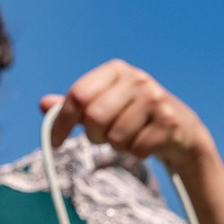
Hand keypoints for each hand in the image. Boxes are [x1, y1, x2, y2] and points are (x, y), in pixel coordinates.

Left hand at [39, 59, 223, 223]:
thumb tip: (43, 104)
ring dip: (117, 146)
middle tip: (103, 138)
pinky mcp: (169, 121)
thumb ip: (74, 107)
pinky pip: (135, 149)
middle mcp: (137, 79)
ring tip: (128, 137)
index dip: (62, 121)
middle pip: (94, 117)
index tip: (55, 141)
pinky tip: (145, 143)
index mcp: (116, 71)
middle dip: (94, 136)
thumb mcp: (102, 107)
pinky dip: (135, 153)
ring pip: (115, 136)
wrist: (180, 130)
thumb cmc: (132, 117)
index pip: (78, 94)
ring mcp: (155, 98)